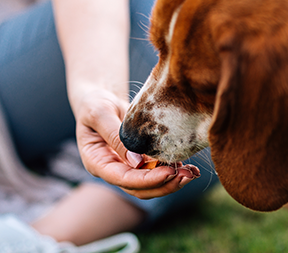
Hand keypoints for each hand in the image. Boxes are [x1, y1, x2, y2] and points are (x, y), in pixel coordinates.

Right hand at [74, 89, 199, 198]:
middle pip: (139, 189)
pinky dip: (173, 172)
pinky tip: (189, 167)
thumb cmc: (95, 103)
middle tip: (187, 175)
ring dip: (171, 182)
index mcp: (97, 163)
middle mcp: (112, 170)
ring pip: (150, 185)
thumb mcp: (99, 113)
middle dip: (164, 184)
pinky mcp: (139, 162)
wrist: (100, 99)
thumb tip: (137, 162)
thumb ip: (115, 136)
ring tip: (192, 173)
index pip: (124, 179)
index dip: (147, 180)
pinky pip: (156, 172)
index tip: (169, 172)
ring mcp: (126, 168)